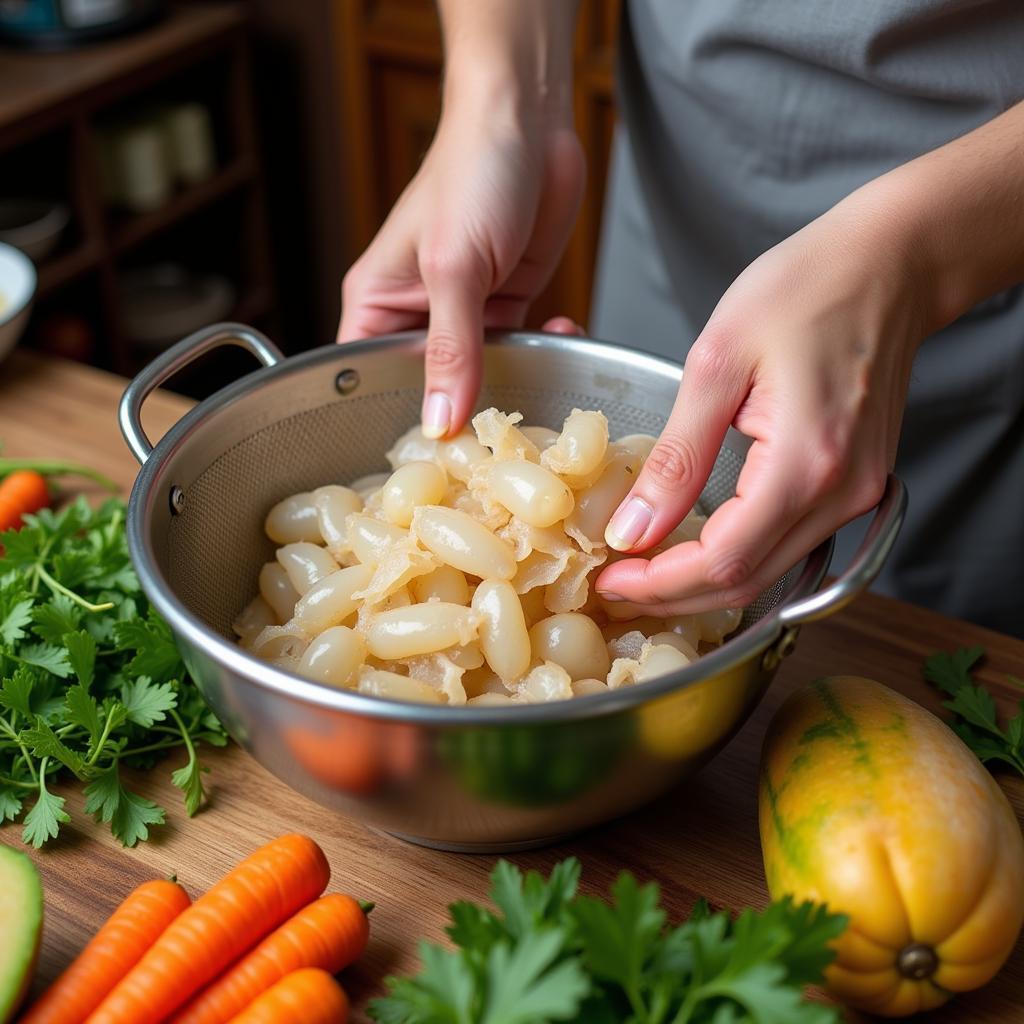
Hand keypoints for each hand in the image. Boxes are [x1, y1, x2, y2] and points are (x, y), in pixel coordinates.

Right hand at [338, 104, 583, 439]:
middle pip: (429, 388)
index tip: (426, 462)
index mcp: (377, 305)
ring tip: (537, 401)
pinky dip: (547, 348)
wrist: (529, 121)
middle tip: (492, 447)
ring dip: (512, 382)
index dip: (391, 421)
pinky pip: (523, 346)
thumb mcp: (454, 267)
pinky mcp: (508, 303)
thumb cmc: (471, 173)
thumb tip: (442, 422)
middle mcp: (416, 315)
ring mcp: (465, 312)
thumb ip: (452, 349)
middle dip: (462, 412)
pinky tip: (564, 334)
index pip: (368, 381)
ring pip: (481, 373)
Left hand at [595, 192, 926, 613]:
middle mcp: (842, 494)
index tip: (610, 579)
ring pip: (769, 574)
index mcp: (806, 461)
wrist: (889, 265)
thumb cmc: (806, 289)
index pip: (723, 562)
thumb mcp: (717, 362)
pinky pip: (790, 546)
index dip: (659, 584)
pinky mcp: (855, 488)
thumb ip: (677, 457)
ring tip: (644, 570)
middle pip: (747, 583)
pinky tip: (695, 546)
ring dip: (702, 584)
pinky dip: (737, 558)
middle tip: (616, 584)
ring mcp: (856, 496)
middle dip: (673, 595)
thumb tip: (633, 529)